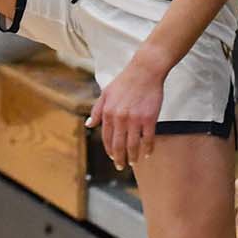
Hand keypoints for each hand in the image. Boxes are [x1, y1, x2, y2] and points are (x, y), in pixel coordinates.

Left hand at [87, 54, 166, 170]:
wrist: (145, 70)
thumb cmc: (125, 81)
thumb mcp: (106, 93)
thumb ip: (97, 110)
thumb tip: (88, 125)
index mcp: (108, 113)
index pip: (106, 138)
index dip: (109, 150)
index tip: (112, 157)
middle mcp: (120, 118)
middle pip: (118, 145)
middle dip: (119, 159)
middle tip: (121, 166)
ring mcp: (135, 119)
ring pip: (133, 145)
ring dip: (132, 157)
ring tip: (133, 162)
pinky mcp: (149, 118)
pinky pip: (148, 139)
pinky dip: (147, 149)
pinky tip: (147, 153)